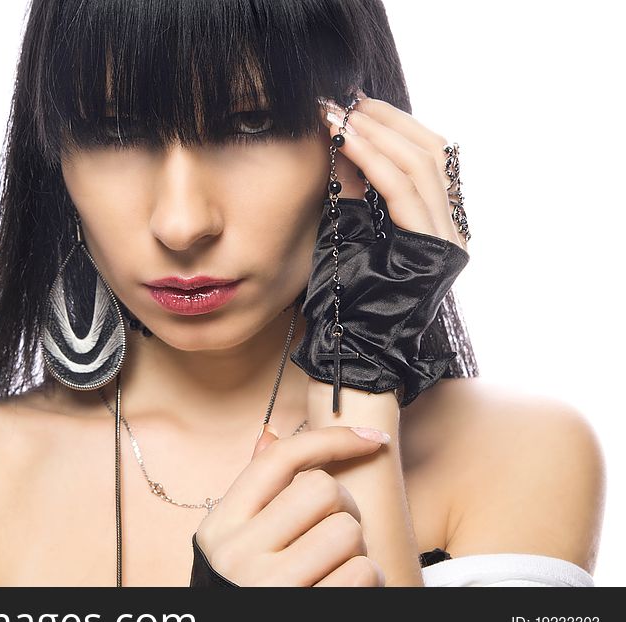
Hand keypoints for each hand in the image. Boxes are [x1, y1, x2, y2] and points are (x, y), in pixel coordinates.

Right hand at [189, 425, 387, 586]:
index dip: (331, 439)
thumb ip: (254, 492)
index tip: (370, 440)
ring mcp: (269, 585)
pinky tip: (343, 588)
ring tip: (335, 565)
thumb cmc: (242, 588)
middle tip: (334, 530)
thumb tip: (270, 436)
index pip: (280, 460)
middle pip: (322, 489)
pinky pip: (362, 572)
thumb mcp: (232, 539)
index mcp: (222, 523)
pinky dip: (366, 579)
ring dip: (355, 547)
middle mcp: (237, 551)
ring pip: (347, 530)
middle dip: (343, 507)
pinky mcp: (302, 612)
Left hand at [288, 93, 469, 407]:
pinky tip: (346, 141)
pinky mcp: (435, 251)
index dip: (392, 125)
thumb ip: (356, 191)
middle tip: (345, 102)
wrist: (356, 350)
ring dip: (377, 134)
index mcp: (436, 223)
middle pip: (431, 152)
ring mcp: (448, 240)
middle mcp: (451, 228)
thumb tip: (343, 143)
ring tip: (341, 115)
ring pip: (421, 165)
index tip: (354, 105)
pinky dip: (374, 161)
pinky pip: (405, 193)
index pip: (427, 157)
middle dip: (385, 122)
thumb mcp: (351, 232)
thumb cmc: (347, 299)